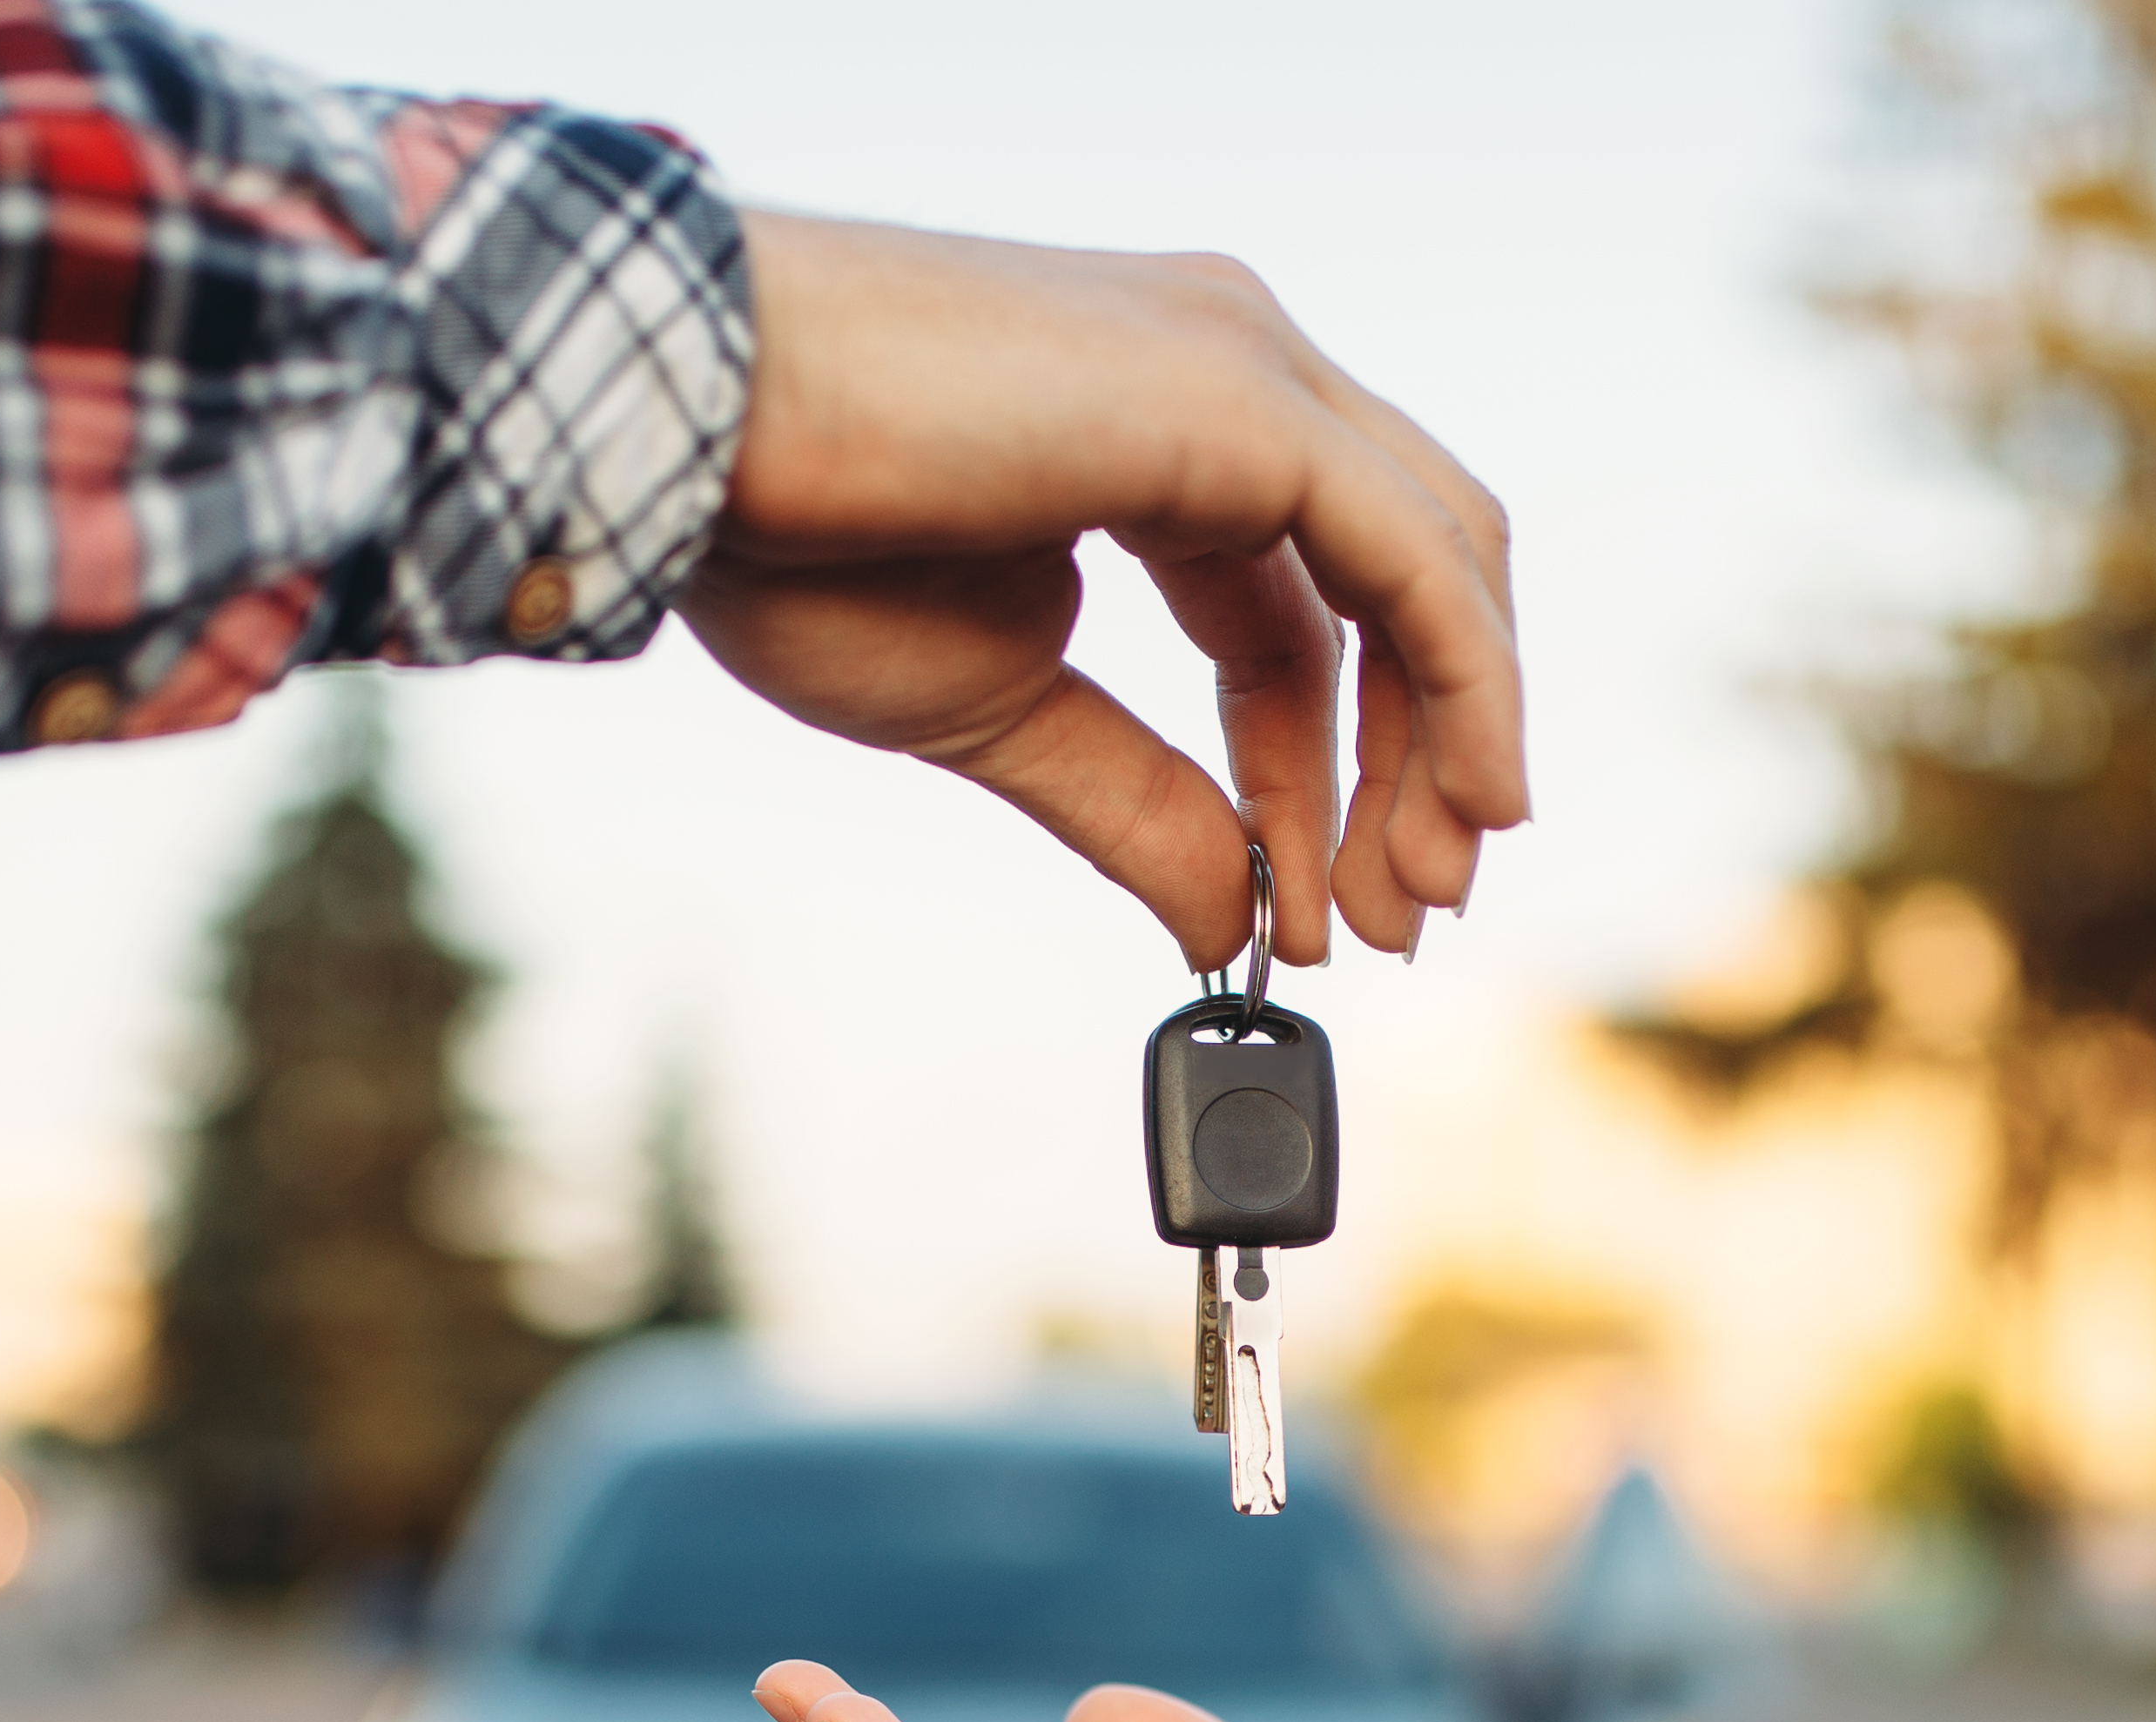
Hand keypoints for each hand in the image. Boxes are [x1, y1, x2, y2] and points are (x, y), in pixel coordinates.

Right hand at [688, 214, 1524, 973]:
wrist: (687, 434)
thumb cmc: (790, 541)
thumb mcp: (997, 710)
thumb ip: (1134, 808)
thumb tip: (1230, 926)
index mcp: (1168, 422)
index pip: (1312, 610)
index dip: (1330, 770)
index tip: (1325, 910)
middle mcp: (1230, 363)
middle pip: (1406, 582)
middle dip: (1420, 765)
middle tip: (1405, 920)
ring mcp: (1243, 361)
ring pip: (1438, 562)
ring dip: (1453, 746)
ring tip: (1421, 897)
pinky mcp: (1242, 393)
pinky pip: (1415, 555)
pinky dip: (1465, 686)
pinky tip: (1467, 804)